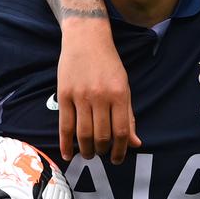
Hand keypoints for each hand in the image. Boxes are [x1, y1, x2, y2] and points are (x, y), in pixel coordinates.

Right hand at [57, 19, 141, 162]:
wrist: (86, 39)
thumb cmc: (109, 65)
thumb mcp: (124, 87)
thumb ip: (129, 116)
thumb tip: (135, 143)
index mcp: (119, 94)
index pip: (121, 131)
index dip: (120, 150)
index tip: (118, 159)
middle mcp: (100, 96)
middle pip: (101, 135)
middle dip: (103, 151)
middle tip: (103, 155)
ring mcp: (80, 96)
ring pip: (83, 134)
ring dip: (87, 150)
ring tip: (89, 154)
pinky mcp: (64, 95)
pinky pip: (65, 125)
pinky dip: (66, 143)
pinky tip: (68, 154)